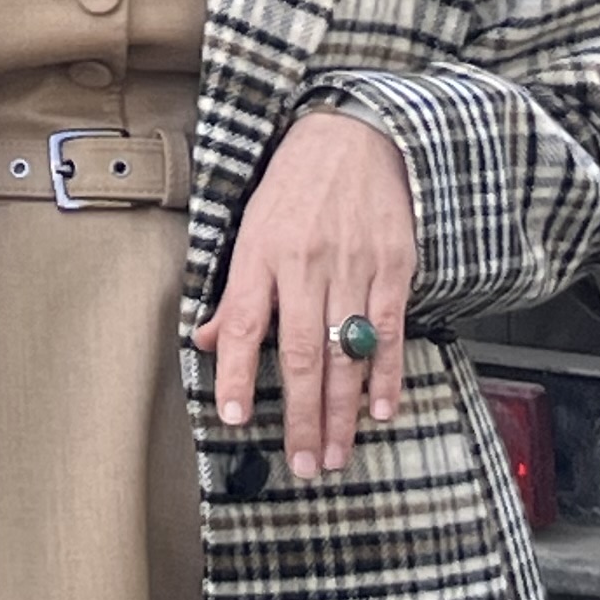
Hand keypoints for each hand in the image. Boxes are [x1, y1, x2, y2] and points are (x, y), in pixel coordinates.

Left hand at [191, 108, 416, 482]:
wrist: (357, 135)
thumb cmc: (296, 183)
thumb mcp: (251, 226)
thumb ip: (235, 291)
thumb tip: (205, 342)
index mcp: (262, 251)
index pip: (245, 322)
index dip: (237, 373)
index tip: (235, 417)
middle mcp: (307, 262)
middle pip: (302, 352)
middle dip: (302, 415)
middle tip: (304, 464)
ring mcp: (354, 265)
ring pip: (346, 352)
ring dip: (342, 411)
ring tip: (336, 454)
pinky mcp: (393, 266)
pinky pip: (389, 331)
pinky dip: (386, 375)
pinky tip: (379, 410)